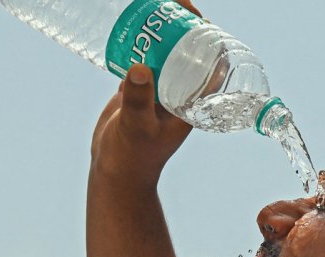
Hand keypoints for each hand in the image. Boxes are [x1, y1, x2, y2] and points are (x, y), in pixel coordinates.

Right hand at [88, 0, 203, 189]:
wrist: (115, 171)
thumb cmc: (132, 156)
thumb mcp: (136, 127)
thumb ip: (138, 100)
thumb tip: (139, 69)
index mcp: (192, 100)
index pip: (210, 61)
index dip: (208, 35)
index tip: (195, 13)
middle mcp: (180, 91)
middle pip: (187, 49)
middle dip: (180, 22)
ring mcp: (159, 87)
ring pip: (164, 50)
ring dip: (158, 27)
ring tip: (148, 3)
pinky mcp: (138, 87)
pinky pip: (142, 56)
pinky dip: (138, 39)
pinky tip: (128, 22)